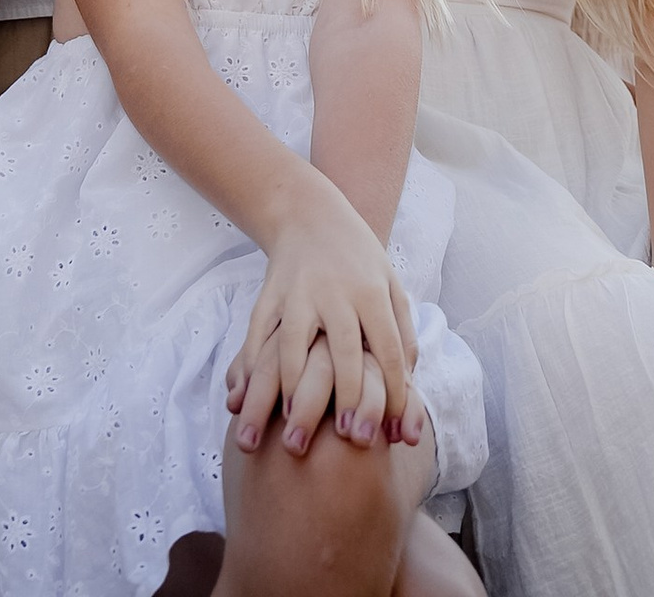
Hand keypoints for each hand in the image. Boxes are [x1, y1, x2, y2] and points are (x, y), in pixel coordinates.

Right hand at [223, 179, 418, 456]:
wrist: (308, 212)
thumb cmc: (358, 259)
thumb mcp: (390, 284)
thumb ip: (403, 335)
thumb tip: (410, 389)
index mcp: (371, 291)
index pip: (389, 350)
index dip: (393, 394)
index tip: (391, 435)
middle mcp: (335, 293)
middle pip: (344, 352)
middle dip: (347, 399)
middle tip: (350, 441)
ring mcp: (297, 293)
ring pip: (293, 347)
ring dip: (292, 391)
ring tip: (291, 432)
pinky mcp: (267, 295)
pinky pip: (257, 336)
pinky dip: (249, 369)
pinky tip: (243, 400)